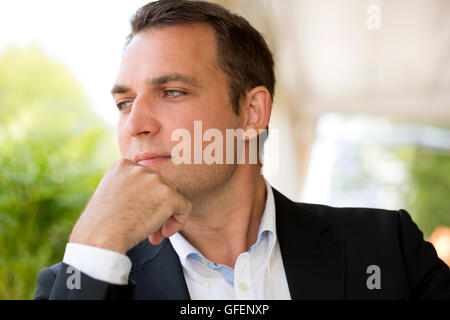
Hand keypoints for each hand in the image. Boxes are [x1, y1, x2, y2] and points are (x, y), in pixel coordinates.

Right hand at [69, 158, 191, 253]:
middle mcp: (140, 168)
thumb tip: (154, 198)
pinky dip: (179, 222)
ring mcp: (155, 180)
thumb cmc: (100, 226)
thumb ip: (131, 190)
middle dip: (157, 208)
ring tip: (154, 234)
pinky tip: (164, 234)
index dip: (146, 200)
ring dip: (166, 216)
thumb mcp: (111, 197)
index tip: (137, 216)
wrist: (99, 238)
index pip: (147, 180)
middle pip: (161, 186)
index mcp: (123, 165)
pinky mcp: (168, 194)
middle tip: (148, 230)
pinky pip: (184, 207)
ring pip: (173, 197)